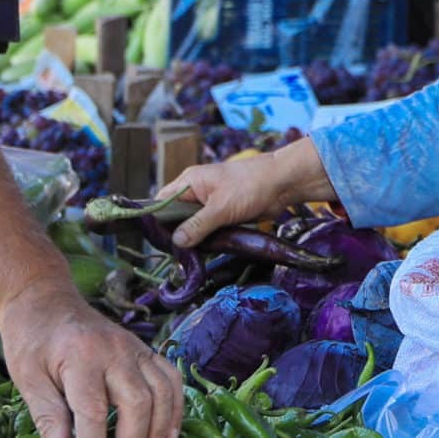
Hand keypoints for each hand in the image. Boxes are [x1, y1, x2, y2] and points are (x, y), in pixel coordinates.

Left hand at [0, 283, 181, 437]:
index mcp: (80, 356)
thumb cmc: (31, 341)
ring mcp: (134, 348)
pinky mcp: (144, 350)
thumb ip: (48, 418)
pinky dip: (174, 407)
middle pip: (138, 402)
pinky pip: (171, 378)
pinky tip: (165, 432)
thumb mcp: (28, 380)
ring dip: (158, 429)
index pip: (94, 412)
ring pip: (162, 392)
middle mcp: (115, 349)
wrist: (44, 301)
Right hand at [161, 139, 334, 247]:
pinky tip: (206, 252)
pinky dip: (207, 239)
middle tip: (176, 254)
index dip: (156, 220)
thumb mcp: (220, 208)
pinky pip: (208, 229)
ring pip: (192, 225)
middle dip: (176, 234)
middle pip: (176, 216)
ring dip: (193, 239)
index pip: (162, 201)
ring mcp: (210, 203)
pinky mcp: (223, 214)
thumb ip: (197, 225)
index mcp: (189, 182)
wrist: (282, 184)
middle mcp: (196, 192)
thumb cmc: (250, 187)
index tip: (157, 241)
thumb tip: (175, 241)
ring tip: (190, 256)